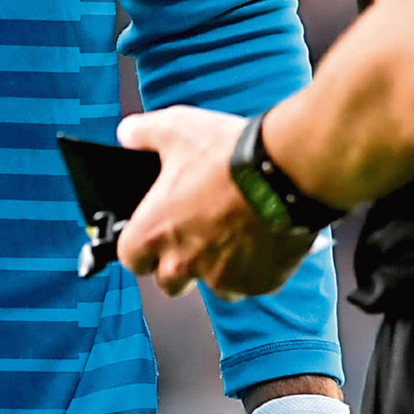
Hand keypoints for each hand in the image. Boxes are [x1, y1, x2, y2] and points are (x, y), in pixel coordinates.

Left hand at [118, 105, 313, 298]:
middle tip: (196, 233)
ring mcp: (223, 278)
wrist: (285, 172)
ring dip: (218, 267)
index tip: (153, 233)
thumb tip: (128, 133)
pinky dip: (255, 266)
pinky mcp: (260, 283)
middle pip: (168, 282)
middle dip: (178, 264)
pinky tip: (263, 236)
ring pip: (214, 285)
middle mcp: (184, 263)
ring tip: (234, 233)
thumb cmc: (228, 155)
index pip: (130, 258)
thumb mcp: (175, 128)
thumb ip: (143, 133)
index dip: (140, 246)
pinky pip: (251, 283)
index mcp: (155, 232)